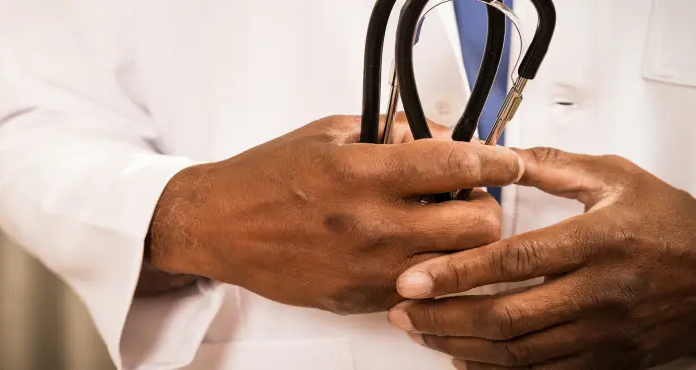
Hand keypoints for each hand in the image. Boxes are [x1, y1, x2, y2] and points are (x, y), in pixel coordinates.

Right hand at [146, 114, 522, 313]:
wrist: (220, 226)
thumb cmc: (267, 177)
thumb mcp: (329, 134)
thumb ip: (391, 133)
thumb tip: (442, 137)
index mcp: (362, 174)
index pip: (458, 167)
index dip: (497, 161)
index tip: (507, 160)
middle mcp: (371, 225)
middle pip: (477, 226)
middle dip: (487, 208)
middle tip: (469, 198)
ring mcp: (369, 269)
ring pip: (459, 266)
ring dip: (462, 244)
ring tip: (440, 226)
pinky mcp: (361, 298)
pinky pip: (422, 288)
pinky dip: (429, 269)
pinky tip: (408, 250)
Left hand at [389, 148, 695, 368]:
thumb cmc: (669, 224)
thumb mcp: (615, 179)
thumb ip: (554, 164)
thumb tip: (499, 155)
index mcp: (596, 242)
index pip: (513, 261)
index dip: (456, 273)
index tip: (413, 278)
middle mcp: (598, 293)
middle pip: (506, 317)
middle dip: (444, 317)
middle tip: (404, 312)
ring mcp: (603, 334)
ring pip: (519, 353)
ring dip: (462, 345)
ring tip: (423, 333)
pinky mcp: (607, 360)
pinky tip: (467, 359)